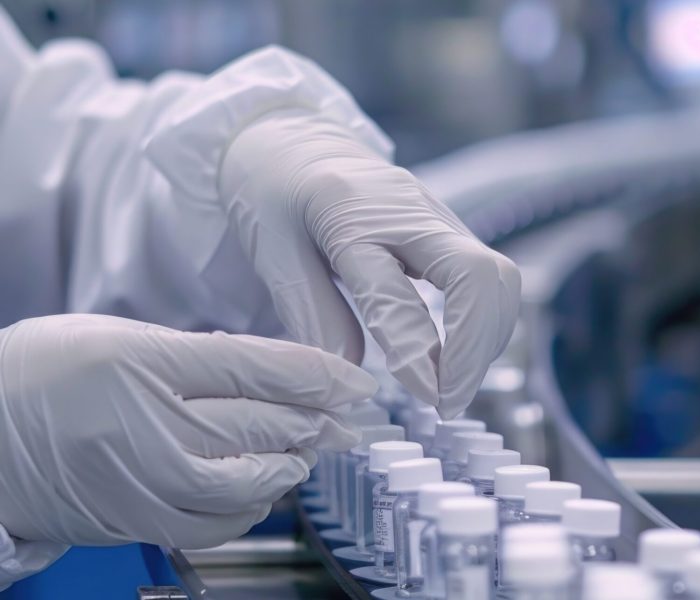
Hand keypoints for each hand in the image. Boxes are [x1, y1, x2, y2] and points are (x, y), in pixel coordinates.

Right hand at [0, 314, 373, 547]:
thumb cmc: (39, 378)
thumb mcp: (118, 339)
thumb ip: (197, 355)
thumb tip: (273, 375)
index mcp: (141, 361)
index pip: (257, 368)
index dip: (319, 374)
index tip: (358, 381)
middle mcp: (148, 424)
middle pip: (262, 422)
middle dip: (319, 418)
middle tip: (350, 416)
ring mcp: (144, 480)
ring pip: (251, 476)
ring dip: (293, 461)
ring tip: (311, 447)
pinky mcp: (139, 521)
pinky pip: (220, 521)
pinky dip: (255, 503)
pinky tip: (268, 484)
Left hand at [219, 110, 520, 418]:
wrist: (296, 143)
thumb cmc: (273, 194)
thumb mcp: (271, 253)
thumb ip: (312, 314)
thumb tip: (350, 378)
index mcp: (348, 211)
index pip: (395, 286)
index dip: (417, 348)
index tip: (429, 398)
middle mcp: (408, 208)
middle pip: (479, 275)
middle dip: (474, 350)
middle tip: (449, 402)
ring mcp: (438, 215)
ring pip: (497, 278)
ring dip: (485, 342)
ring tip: (453, 389)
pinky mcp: (451, 229)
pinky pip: (491, 278)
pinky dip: (485, 324)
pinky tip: (459, 356)